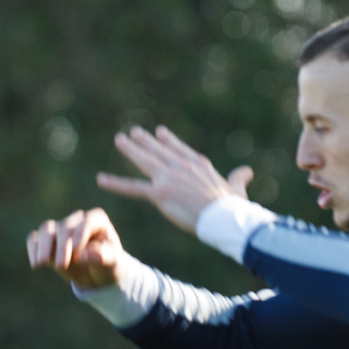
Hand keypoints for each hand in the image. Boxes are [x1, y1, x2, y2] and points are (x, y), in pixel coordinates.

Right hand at [27, 207, 125, 288]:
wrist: (98, 275)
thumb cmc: (109, 266)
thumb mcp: (113, 263)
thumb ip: (102, 257)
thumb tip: (82, 255)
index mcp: (97, 220)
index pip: (87, 222)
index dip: (80, 234)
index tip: (76, 252)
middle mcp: (77, 221)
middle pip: (65, 227)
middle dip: (62, 246)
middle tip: (62, 266)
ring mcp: (61, 229)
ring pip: (47, 229)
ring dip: (44, 245)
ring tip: (42, 263)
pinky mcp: (48, 241)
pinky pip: (35, 239)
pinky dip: (33, 249)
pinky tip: (36, 265)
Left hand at [97, 125, 253, 232]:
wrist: (223, 216)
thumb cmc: (233, 206)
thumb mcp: (237, 187)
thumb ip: (239, 178)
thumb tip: (248, 171)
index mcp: (198, 165)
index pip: (179, 149)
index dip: (169, 141)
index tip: (160, 132)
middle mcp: (180, 166)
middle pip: (159, 151)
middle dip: (145, 141)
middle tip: (133, 132)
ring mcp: (168, 178)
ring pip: (144, 161)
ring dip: (130, 150)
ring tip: (119, 140)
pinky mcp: (159, 193)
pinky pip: (132, 188)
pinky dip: (116, 184)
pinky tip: (101, 179)